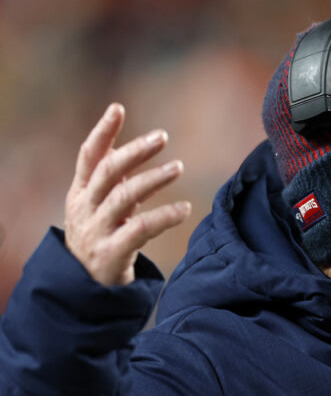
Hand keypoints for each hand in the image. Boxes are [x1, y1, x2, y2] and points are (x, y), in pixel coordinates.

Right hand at [64, 103, 190, 285]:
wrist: (84, 287)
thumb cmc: (99, 238)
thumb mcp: (99, 206)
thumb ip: (113, 180)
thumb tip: (132, 148)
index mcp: (80, 193)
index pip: (88, 156)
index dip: (102, 132)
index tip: (117, 107)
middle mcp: (85, 209)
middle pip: (107, 172)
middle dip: (134, 151)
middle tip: (162, 136)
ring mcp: (97, 231)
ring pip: (124, 198)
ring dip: (153, 179)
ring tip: (178, 166)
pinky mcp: (112, 253)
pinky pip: (140, 229)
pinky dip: (164, 216)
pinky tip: (185, 209)